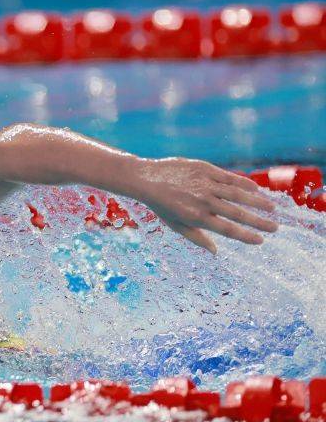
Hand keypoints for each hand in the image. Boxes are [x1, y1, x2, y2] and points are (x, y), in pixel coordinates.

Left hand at [129, 157, 277, 253]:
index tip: (261, 240)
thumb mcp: (175, 225)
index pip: (228, 229)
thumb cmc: (161, 205)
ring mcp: (205, 184)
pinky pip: (229, 177)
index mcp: (197, 217)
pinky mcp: (205, 169)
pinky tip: (255, 189)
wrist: (146, 178)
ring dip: (257, 202)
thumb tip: (216, 252)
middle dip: (259, 222)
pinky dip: (244, 183)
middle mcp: (203, 201)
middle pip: (238, 213)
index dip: (246, 236)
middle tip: (275, 227)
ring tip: (272, 209)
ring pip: (238, 194)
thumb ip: (197, 238)